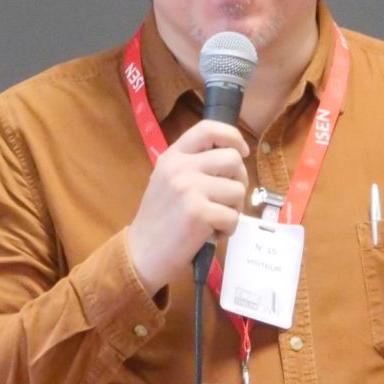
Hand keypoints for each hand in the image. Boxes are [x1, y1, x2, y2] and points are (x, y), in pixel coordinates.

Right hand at [126, 120, 248, 290]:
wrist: (141, 254)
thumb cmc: (160, 220)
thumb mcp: (168, 181)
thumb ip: (194, 165)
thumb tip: (234, 159)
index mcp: (173, 156)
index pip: (208, 129)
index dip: (233, 136)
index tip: (241, 151)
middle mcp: (180, 167)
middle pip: (232, 159)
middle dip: (239, 180)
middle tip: (228, 199)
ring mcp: (189, 189)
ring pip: (237, 190)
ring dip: (234, 209)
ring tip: (215, 220)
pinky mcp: (199, 213)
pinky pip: (233, 217)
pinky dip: (227, 230)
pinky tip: (210, 234)